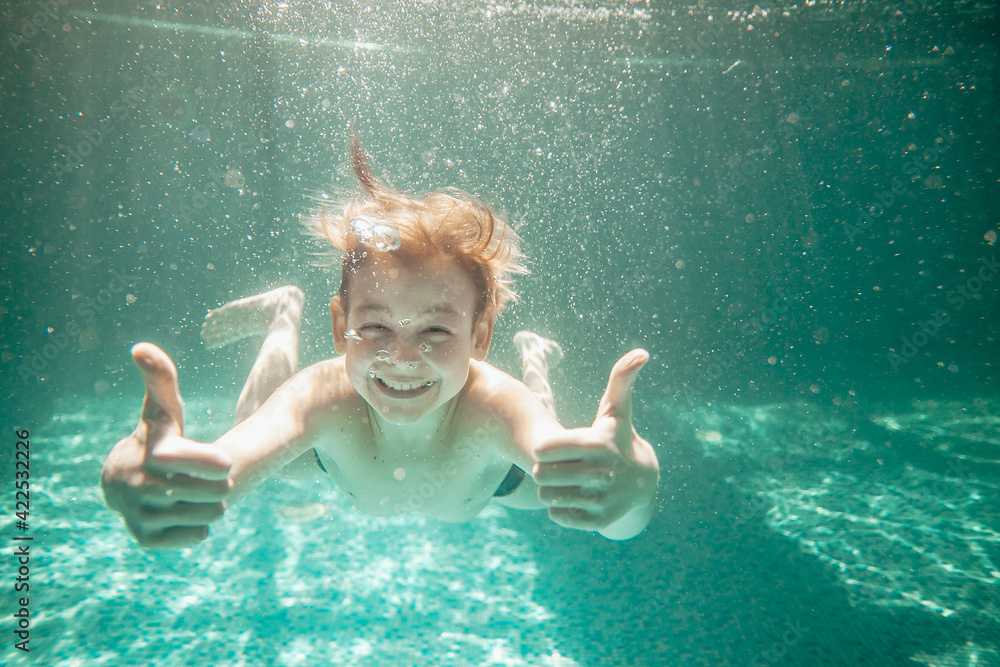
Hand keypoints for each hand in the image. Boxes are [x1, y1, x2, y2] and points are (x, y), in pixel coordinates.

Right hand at [101, 343, 232, 548]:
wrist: (122, 480)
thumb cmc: (156, 437)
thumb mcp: (162, 410)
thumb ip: (161, 379)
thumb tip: (141, 347)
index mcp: (149, 453)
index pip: (180, 460)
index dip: (209, 461)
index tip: (226, 461)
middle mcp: (138, 486)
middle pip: (204, 492)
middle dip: (219, 487)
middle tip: (220, 481)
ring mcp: (138, 514)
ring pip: (202, 516)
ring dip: (213, 507)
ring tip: (209, 496)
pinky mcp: (144, 538)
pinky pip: (191, 538)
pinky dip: (200, 529)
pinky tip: (196, 515)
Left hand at [533, 349, 657, 538]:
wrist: (643, 484)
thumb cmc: (619, 440)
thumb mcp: (618, 411)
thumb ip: (621, 380)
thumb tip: (641, 352)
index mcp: (598, 444)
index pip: (545, 449)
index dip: (543, 449)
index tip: (550, 449)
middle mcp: (602, 473)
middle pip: (542, 474)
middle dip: (543, 470)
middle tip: (553, 467)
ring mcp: (602, 499)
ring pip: (548, 497)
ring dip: (549, 490)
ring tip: (561, 482)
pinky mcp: (600, 520)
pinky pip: (559, 516)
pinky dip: (559, 509)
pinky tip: (571, 498)